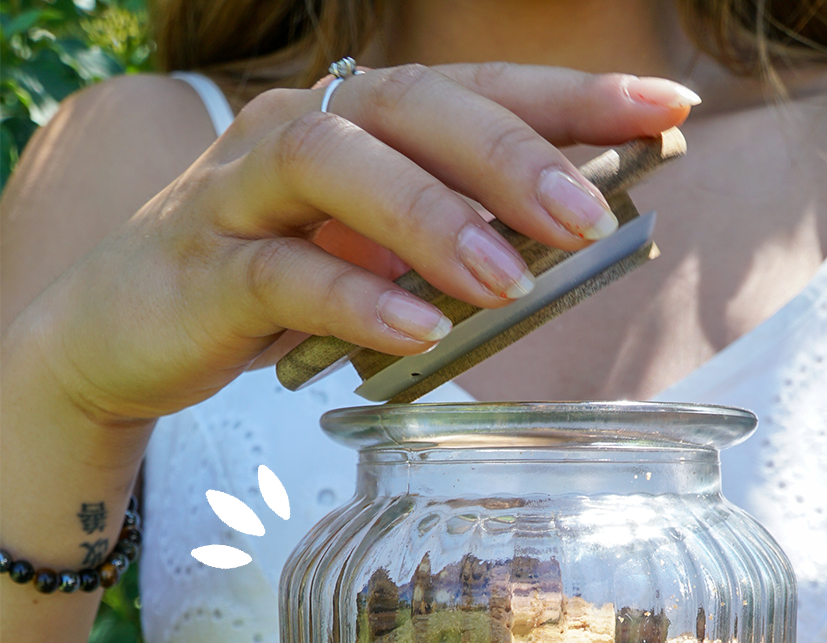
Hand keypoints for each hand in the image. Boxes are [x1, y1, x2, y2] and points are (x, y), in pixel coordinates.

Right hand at [31, 65, 695, 425]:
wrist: (126, 328)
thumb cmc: (269, 279)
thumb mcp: (370, 248)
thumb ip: (445, 233)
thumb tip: (560, 238)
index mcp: (359, 118)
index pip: (476, 88)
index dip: (571, 95)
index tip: (665, 109)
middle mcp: (302, 128)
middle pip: (413, 109)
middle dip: (511, 156)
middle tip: (591, 215)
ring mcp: (243, 193)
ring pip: (335, 166)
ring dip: (430, 218)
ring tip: (505, 281)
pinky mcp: (205, 271)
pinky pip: (280, 275)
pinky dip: (354, 302)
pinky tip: (416, 334)